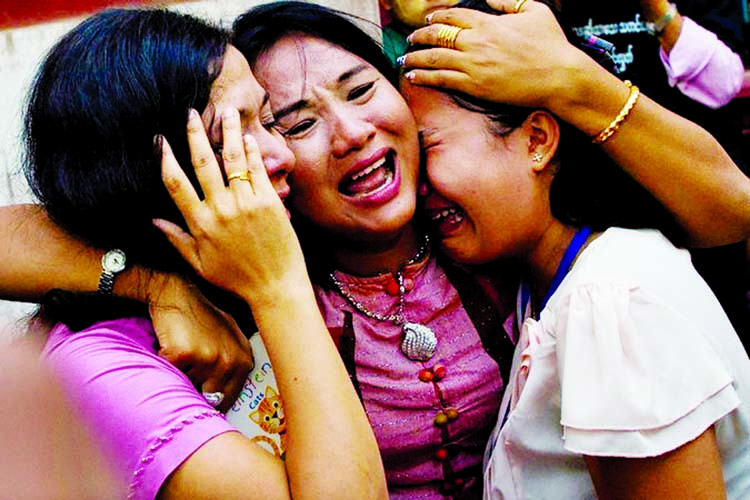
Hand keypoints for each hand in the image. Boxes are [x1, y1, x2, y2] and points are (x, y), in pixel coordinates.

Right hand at [147, 272, 253, 412]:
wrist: (177, 294)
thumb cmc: (202, 316)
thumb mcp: (231, 336)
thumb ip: (235, 363)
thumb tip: (225, 399)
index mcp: (244, 360)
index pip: (230, 398)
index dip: (214, 403)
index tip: (204, 404)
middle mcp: (230, 361)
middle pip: (209, 398)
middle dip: (196, 391)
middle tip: (188, 375)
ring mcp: (208, 358)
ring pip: (188, 387)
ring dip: (180, 377)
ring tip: (181, 355)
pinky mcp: (184, 355)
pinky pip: (170, 375)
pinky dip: (166, 367)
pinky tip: (170, 349)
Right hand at [155, 108, 307, 308]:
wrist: (275, 287)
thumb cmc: (236, 279)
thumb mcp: (200, 264)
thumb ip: (177, 240)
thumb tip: (154, 220)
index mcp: (201, 223)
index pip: (175, 183)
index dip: (165, 158)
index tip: (159, 139)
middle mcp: (221, 208)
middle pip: (203, 162)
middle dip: (195, 134)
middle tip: (191, 113)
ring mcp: (246, 203)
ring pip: (233, 159)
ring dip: (228, 131)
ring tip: (226, 110)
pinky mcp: (269, 202)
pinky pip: (258, 169)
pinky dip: (252, 151)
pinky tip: (248, 137)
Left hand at [401, 0, 586, 109]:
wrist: (558, 76)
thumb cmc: (551, 44)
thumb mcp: (534, 10)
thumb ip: (508, 2)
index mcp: (488, 22)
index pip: (452, 16)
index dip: (437, 18)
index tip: (429, 20)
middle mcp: (476, 42)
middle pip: (437, 35)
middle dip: (420, 36)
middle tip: (411, 39)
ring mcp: (473, 65)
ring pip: (434, 58)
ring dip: (415, 58)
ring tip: (404, 59)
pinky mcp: (474, 86)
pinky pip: (441, 80)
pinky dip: (424, 77)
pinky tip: (413, 76)